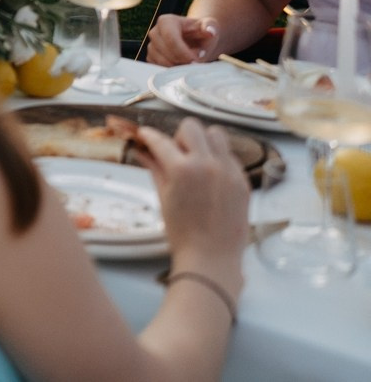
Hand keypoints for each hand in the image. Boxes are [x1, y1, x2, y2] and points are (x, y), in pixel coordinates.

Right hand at [128, 119, 250, 277]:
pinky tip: (211, 177)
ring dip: (203, 142)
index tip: (144, 135)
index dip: (149, 136)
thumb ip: (154, 168)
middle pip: (192, 127)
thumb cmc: (182, 232)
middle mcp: (208, 164)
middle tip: (176, 154)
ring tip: (197, 161)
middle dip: (179, 137)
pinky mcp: (243, 180)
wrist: (212, 257)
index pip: (161, 140)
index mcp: (182, 169)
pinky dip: (218, 159)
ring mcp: (229, 171)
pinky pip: (230, 156)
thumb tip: (142, 151)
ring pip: (216, 135)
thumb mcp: (163, 197)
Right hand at [147, 14, 219, 66]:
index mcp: (166, 21)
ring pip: (161, 61)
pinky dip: (171, 71)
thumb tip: (210, 32)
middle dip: (182, 61)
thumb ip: (211, 26)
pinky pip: (158, 68)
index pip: (170, 38)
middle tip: (196, 62)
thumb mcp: (210, 26)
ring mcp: (152, 45)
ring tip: (190, 62)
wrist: (196, 41)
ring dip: (177, 67)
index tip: (196, 60)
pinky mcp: (151, 57)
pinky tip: (182, 66)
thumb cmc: (202, 33)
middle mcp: (155, 32)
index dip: (183, 52)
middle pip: (165, 51)